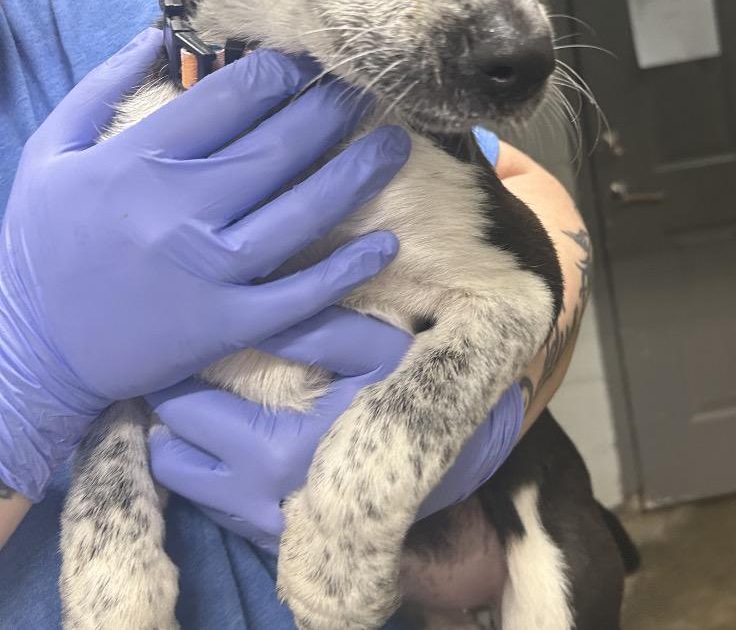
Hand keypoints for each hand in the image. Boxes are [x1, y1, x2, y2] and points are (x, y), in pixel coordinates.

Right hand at [0, 28, 409, 500]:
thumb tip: (154, 35)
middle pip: (280, 146)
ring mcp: (208, 272)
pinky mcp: (226, 325)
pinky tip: (387, 243)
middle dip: (334, 109)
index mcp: (136, 161)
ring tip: (397, 143)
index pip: (232, 98)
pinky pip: (300, 294)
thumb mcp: (49, 152)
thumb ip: (100, 87)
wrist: (26, 353)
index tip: (315, 58)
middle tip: (372, 86)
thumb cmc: (41, 244)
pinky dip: (347, 269)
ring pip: (303, 212)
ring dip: (359, 174)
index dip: (284, 71)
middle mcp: (178, 211)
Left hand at [147, 308, 523, 551]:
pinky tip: (226, 438)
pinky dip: (206, 470)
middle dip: (171, 405)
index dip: (175, 371)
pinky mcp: (268, 540)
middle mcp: (254, 502)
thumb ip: (313, 329)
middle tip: (179, 366)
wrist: (449, 460)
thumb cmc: (404, 393)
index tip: (179, 340)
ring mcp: (259, 528)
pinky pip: (211, 505)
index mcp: (272, 453)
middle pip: (171, 450)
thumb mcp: (371, 348)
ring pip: (182, 483)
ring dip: (182, 442)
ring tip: (198, 402)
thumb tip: (252, 310)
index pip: (185, 411)